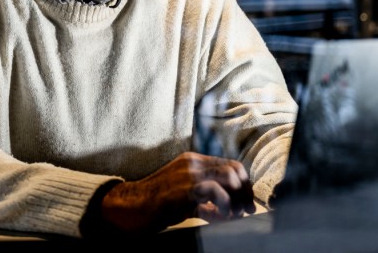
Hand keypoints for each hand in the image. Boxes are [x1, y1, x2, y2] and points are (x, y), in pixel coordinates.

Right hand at [98, 152, 254, 233]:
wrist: (132, 206)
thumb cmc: (156, 205)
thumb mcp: (186, 199)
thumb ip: (206, 202)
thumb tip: (226, 213)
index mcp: (192, 160)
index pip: (229, 164)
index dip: (243, 184)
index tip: (245, 203)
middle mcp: (193, 162)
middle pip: (234, 168)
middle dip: (245, 191)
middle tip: (245, 210)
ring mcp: (189, 172)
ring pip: (229, 176)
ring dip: (237, 197)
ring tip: (233, 213)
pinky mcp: (186, 186)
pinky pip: (216, 190)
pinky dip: (225, 204)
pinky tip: (221, 215)